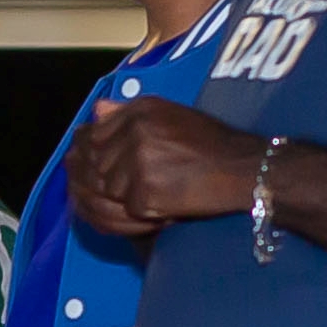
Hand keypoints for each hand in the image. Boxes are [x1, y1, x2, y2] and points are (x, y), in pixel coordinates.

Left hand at [70, 97, 261, 237]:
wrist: (243, 169)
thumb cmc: (212, 145)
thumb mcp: (171, 116)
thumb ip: (129, 114)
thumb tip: (96, 111)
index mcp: (139, 111)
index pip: (92, 133)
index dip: (84, 152)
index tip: (83, 164)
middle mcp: (136, 133)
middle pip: (94, 163)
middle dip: (94, 180)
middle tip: (98, 191)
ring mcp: (139, 164)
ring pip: (107, 189)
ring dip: (120, 199)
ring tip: (143, 199)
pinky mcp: (145, 195)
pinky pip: (127, 211)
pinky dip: (140, 216)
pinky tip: (158, 211)